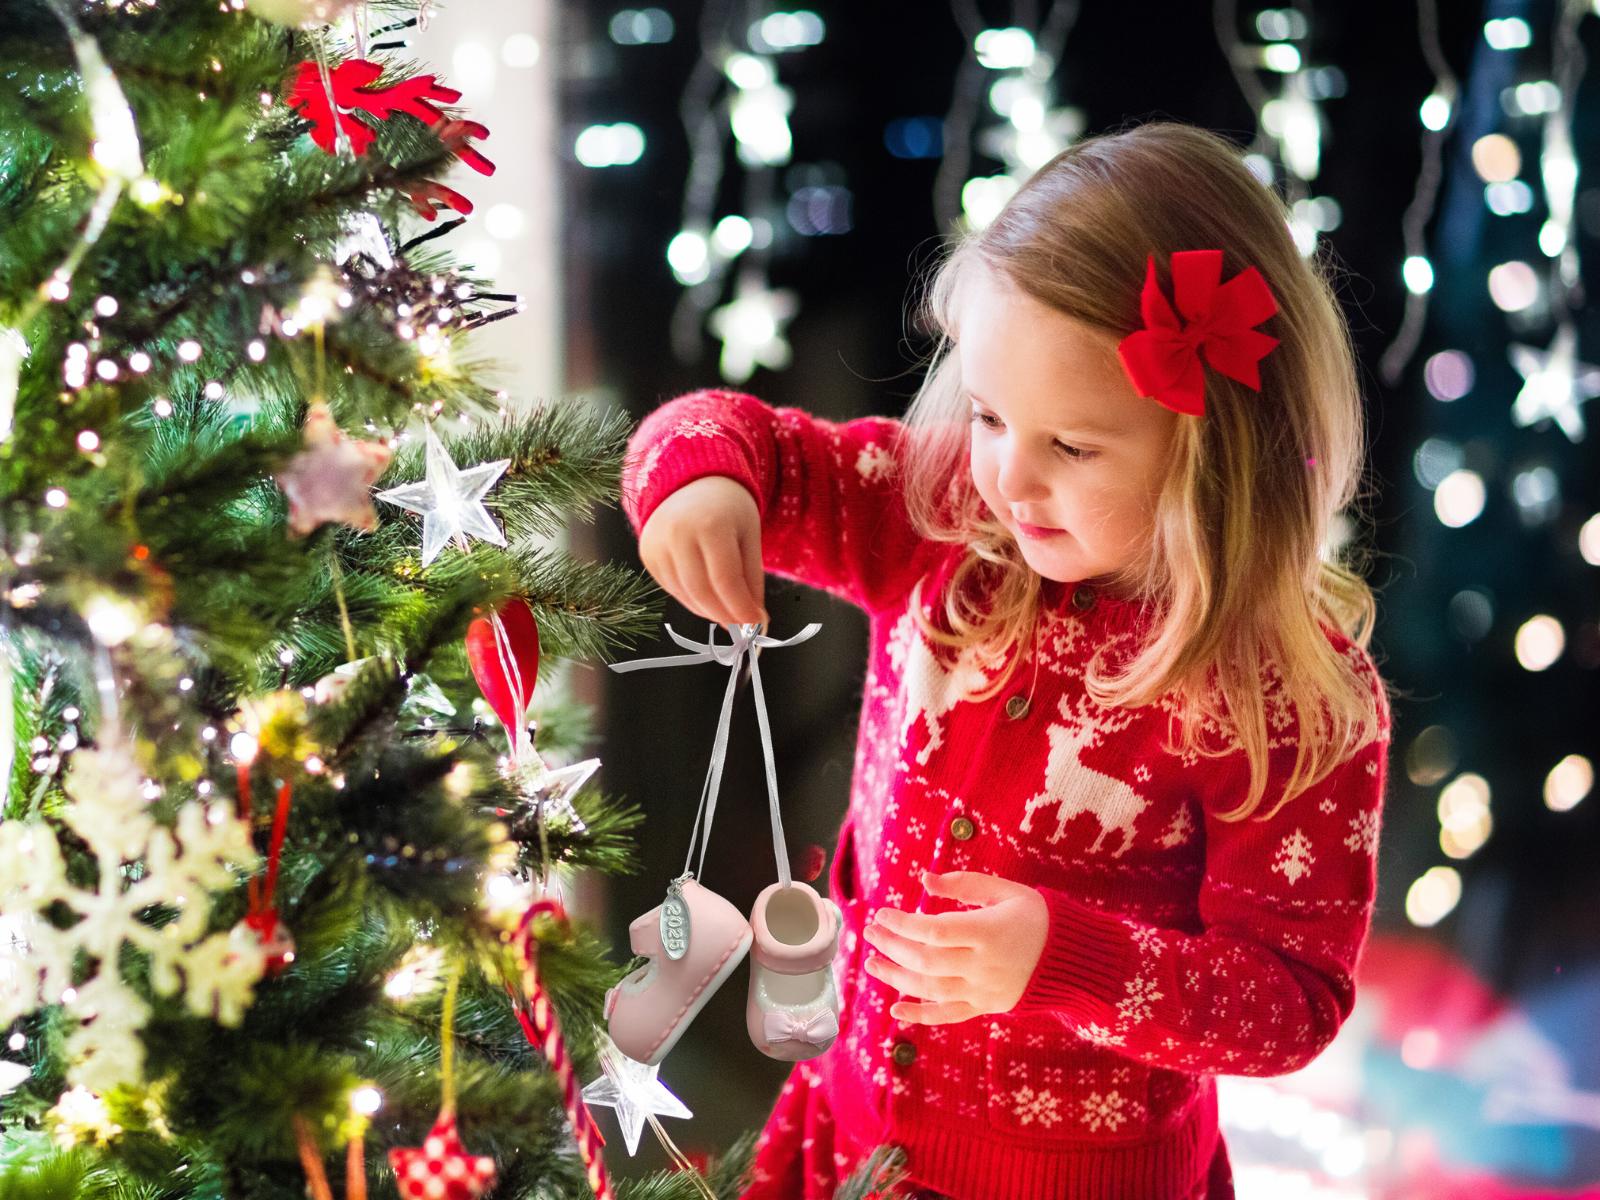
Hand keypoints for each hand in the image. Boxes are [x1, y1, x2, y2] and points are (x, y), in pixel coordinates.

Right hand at [638, 475, 766, 625]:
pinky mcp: (647, 555)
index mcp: (710, 524)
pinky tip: (708, 596)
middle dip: (726, 616)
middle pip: (702, 592)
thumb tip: (757, 624)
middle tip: (743, 628)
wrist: (693, 483)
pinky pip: (673, 589)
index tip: (757, 627)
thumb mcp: (750, 538)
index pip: (725, 580)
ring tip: (728, 610)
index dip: (741, 609)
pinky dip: (693, 600)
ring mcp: (657, 544)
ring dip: (710, 611)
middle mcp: (677, 533)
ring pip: (686, 595)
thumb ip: (752, 582)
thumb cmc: (728, 510)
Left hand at [862, 870, 1048, 1024]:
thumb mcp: (1007, 891)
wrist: (1073, 959)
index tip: (881, 913)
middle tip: (870, 933)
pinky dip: (921, 1016)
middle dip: (892, 947)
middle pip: (926, 961)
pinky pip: (948, 1015)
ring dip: (896, 978)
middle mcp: (983, 965)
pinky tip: (896, 1011)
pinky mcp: (985, 1007)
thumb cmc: (1037, 917)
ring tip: (872, 964)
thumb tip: (925, 880)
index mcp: (988, 932)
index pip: (934, 931)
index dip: (903, 924)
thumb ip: (965, 884)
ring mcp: (983, 990)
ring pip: (930, 989)